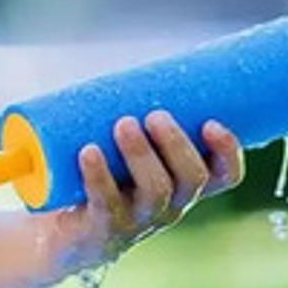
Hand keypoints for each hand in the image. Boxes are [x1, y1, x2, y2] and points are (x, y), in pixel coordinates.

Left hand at [52, 112, 243, 271]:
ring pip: (156, 191)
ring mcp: (137, 221)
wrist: (59, 226)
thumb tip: (140, 59)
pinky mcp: (102, 229)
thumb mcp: (126, 141)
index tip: (212, 121)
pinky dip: (99, 176)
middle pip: (191, 179)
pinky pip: (106, 204)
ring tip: (123, 123)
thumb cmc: (101, 172)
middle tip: (155, 114)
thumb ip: (136, 105)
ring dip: (141, 154)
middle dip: (177, 144)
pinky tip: (88, 152)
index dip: (228, 151)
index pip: (225, 176)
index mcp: (183, 184)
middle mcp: (169, 206)